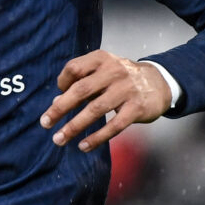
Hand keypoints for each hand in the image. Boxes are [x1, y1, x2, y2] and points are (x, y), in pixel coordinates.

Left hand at [39, 50, 171, 152]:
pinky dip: (96, 137)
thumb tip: (56, 102)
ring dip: (74, 126)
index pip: (74, 68)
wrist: (159, 82)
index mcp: (102, 59)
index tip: (58, 96)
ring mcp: (126, 89)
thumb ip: (81, 84)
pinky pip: (114, 125)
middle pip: (81, 90)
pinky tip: (83, 146)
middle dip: (60, 108)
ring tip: (59, 139)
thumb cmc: (121, 79)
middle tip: (45, 123)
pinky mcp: (137, 108)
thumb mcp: (103, 72)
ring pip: (95, 110)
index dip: (62, 82)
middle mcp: (114, 71)